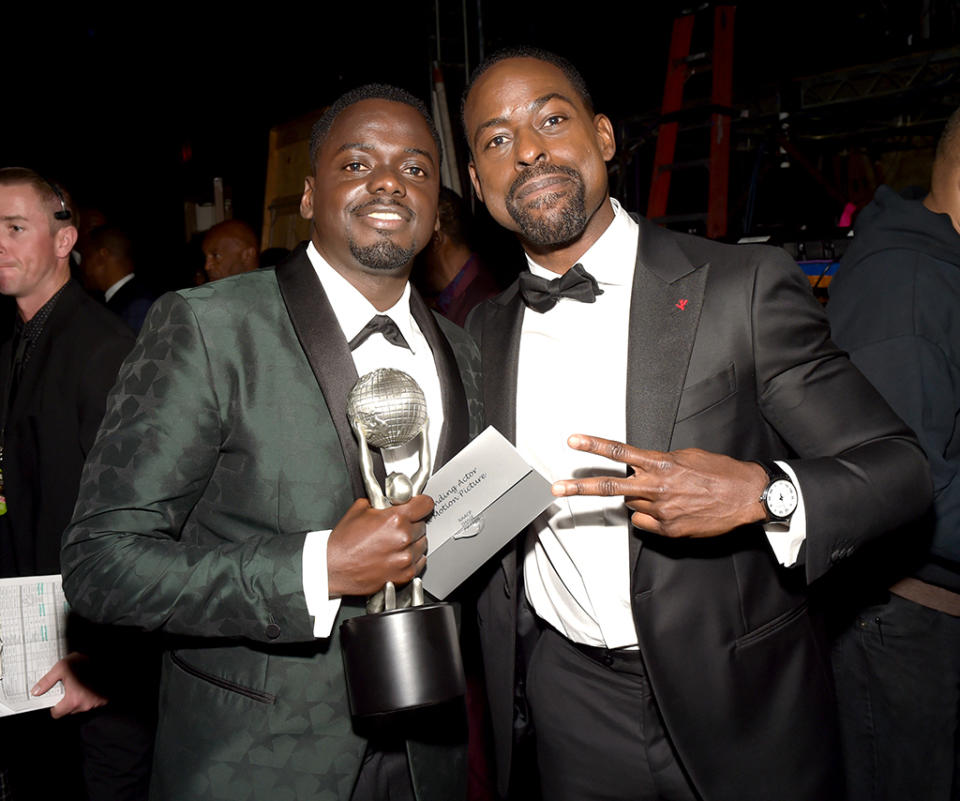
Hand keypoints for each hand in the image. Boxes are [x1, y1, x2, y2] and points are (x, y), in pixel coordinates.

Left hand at [32, 652, 107, 718]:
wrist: (110, 660)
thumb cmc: (87, 663)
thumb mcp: (62, 666)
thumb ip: (47, 680)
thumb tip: (36, 691)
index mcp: (73, 700)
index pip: (56, 713)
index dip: (53, 705)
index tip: (55, 697)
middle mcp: (85, 705)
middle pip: (68, 709)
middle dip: (67, 699)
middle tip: (68, 686)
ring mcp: (96, 702)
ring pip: (80, 705)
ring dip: (78, 697)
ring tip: (79, 683)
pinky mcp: (104, 698)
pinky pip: (92, 700)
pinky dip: (89, 694)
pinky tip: (89, 684)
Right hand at [327, 495, 433, 595]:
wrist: (334, 568)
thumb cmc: (343, 544)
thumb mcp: (359, 509)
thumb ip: (381, 502)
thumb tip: (392, 499)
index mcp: (395, 519)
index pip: (426, 504)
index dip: (421, 502)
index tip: (419, 504)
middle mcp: (403, 538)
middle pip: (423, 524)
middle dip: (411, 523)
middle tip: (395, 526)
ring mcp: (405, 558)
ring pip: (422, 543)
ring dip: (412, 541)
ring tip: (393, 542)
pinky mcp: (405, 574)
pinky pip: (420, 561)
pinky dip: (411, 557)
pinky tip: (395, 554)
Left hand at [551, 434, 767, 537]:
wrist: (747, 496)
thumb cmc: (719, 472)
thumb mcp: (686, 457)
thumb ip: (658, 463)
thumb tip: (641, 471)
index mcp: (660, 464)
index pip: (620, 453)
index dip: (594, 446)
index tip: (573, 441)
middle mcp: (656, 487)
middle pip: (610, 487)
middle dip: (579, 487)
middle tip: (555, 487)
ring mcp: (660, 511)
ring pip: (632, 505)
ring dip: (640, 499)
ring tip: (667, 495)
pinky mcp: (669, 530)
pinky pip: (646, 523)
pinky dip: (652, 517)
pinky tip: (673, 510)